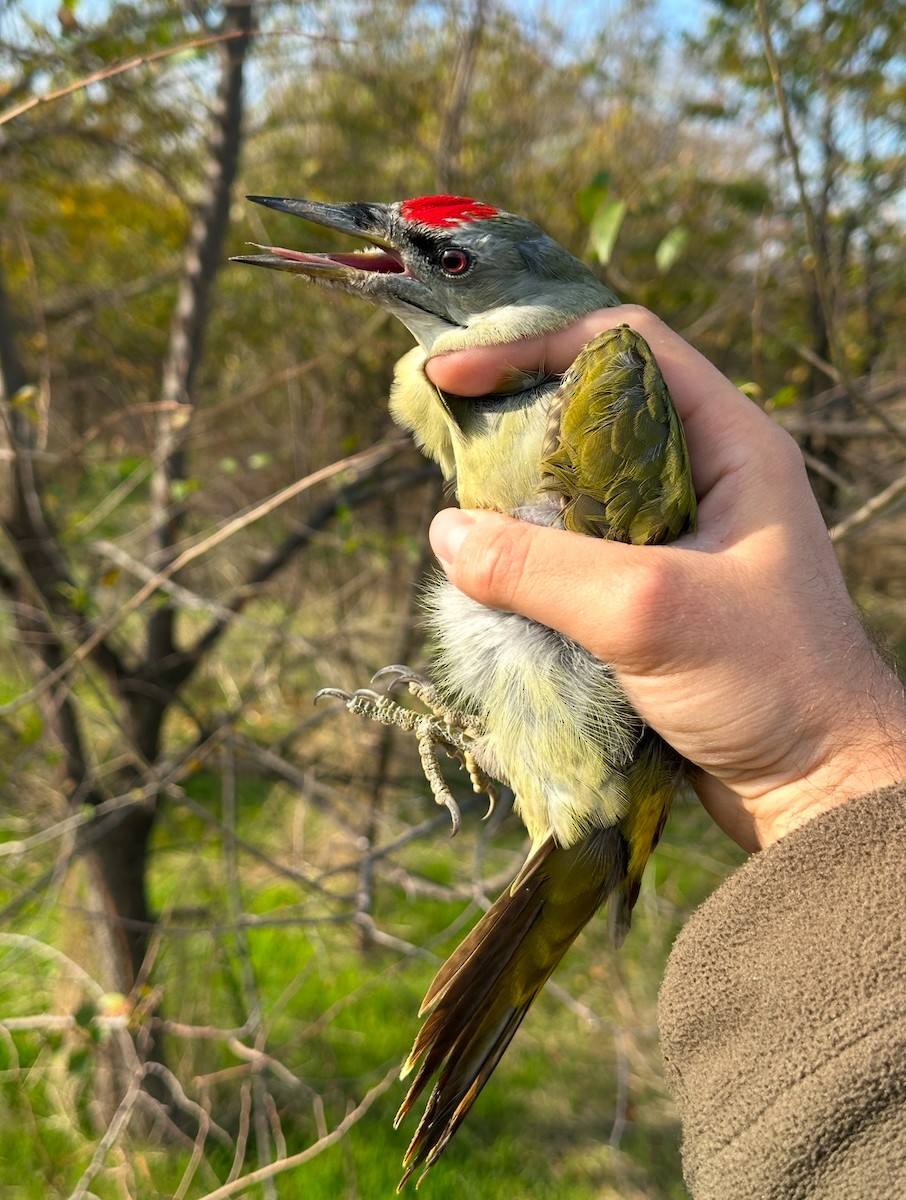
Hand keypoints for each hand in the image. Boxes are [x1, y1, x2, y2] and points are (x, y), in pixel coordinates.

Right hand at [425, 305, 905, 851]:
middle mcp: (703, 478)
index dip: (535, 346)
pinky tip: (492, 579)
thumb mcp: (648, 611)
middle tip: (446, 442)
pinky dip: (531, 558)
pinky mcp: (654, 595)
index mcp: (729, 443)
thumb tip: (445, 532)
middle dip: (516, 421)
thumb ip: (541, 567)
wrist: (820, 788)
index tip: (455, 375)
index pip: (624, 349)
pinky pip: (577, 554)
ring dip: (517, 499)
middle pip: (591, 414)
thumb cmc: (768, 684)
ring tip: (460, 519)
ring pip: (578, 490)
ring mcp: (678, 538)